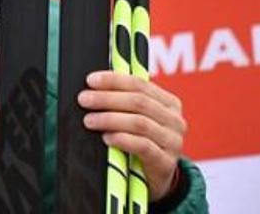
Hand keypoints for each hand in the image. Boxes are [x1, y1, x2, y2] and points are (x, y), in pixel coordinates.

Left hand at [78, 71, 187, 200]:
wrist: (154, 179)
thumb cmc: (142, 142)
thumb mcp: (137, 119)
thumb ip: (124, 102)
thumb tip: (94, 87)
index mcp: (169, 103)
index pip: (139, 84)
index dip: (114, 80)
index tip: (90, 80)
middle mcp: (174, 120)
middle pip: (139, 102)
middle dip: (107, 98)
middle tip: (84, 99)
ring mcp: (173, 142)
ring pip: (139, 123)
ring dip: (110, 119)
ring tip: (89, 120)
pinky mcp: (166, 162)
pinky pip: (143, 146)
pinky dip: (122, 139)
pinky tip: (107, 137)